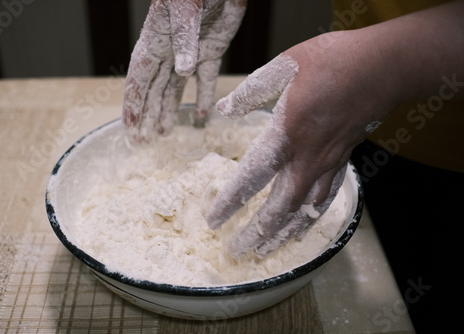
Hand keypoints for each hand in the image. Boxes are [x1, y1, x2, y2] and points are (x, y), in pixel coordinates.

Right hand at [122, 0, 246, 140]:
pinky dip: (203, 97)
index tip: (130, 128)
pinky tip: (200, 116)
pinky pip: (206, 79)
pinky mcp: (212, 49)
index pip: (139, 79)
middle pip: (154, 89)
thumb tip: (182, 71)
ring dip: (169, 110)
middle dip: (146, 115)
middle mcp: (170, 51)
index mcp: (155, 41)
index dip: (133, 104)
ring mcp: (191, 52)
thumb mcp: (186, 8)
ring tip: (164, 132)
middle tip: (143, 141)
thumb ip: (183, 39)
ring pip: (175, 88)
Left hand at [207, 29, 400, 256]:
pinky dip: (312, 217)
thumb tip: (224, 108)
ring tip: (265, 251)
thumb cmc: (334, 61)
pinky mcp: (343, 159)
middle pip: (279, 206)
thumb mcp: (285, 67)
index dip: (231, 202)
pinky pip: (326, 197)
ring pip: (304, 209)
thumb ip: (252, 91)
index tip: (214, 221)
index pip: (252, 177)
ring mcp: (329, 162)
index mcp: (287, 134)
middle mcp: (307, 157)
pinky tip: (303, 227)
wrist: (385, 66)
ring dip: (283, 233)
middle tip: (236, 250)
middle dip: (257, 232)